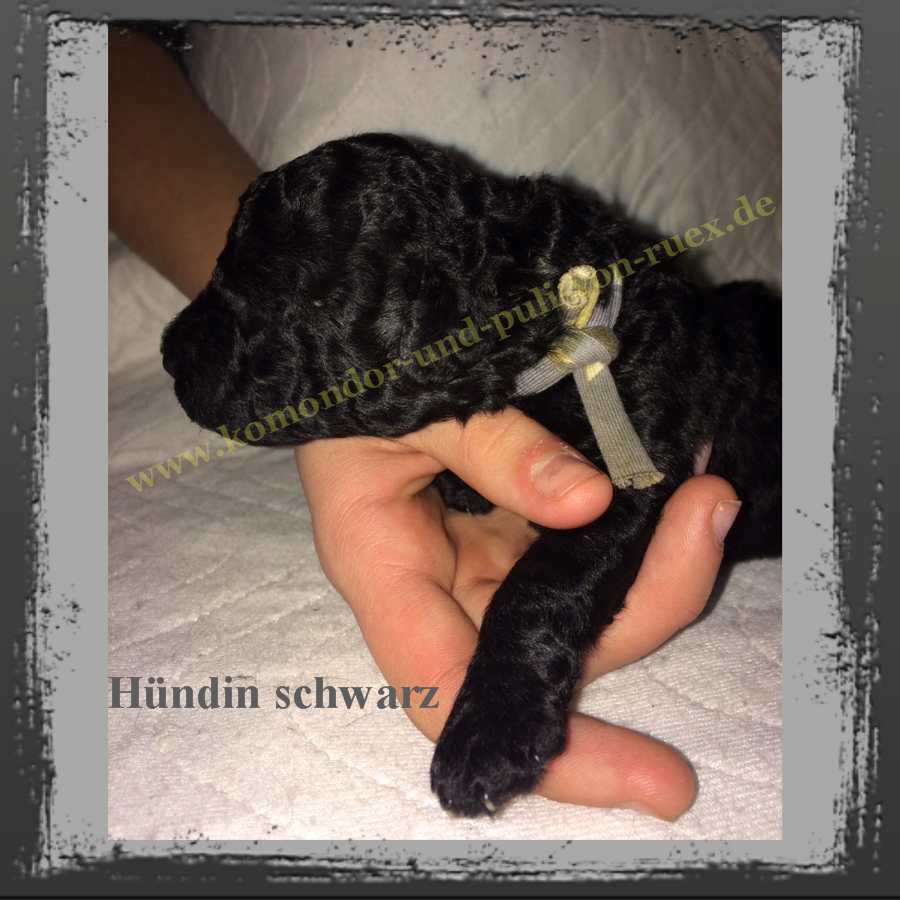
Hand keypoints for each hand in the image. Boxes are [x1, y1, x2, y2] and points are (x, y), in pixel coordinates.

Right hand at [294, 407, 738, 819]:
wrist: (354, 346)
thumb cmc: (357, 375)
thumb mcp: (414, 403)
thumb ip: (492, 446)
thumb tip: (592, 502)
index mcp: (384, 570)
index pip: (452, 695)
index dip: (549, 752)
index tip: (654, 777)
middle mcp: (438, 585)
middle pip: (545, 652)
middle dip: (642, 606)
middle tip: (709, 513)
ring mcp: (482, 557)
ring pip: (577, 605)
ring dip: (654, 563)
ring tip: (706, 494)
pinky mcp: (514, 526)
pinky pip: (581, 552)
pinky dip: (636, 531)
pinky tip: (677, 488)